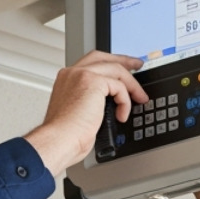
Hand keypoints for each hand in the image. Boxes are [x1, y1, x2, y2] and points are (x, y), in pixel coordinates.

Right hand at [24, 51, 147, 176]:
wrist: (59, 140)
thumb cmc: (65, 136)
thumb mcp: (78, 113)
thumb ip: (91, 102)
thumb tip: (112, 105)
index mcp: (67, 80)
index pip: (91, 63)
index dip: (108, 64)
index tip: (122, 69)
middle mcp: (72, 73)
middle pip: (103, 58)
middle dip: (123, 60)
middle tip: (137, 65)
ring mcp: (81, 75)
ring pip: (116, 69)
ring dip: (132, 85)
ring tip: (140, 98)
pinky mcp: (92, 81)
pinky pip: (119, 86)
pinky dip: (125, 102)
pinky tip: (121, 116)